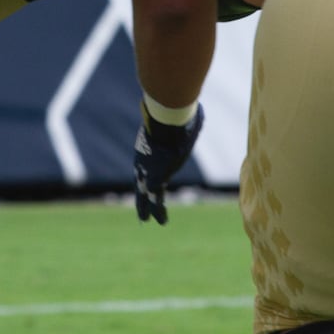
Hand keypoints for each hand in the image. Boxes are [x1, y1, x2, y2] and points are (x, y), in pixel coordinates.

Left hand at [133, 99, 203, 225]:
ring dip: (145, 208)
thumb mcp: (176, 120)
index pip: (144, 162)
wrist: (166, 121)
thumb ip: (183, 120)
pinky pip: (155, 200)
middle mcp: (143, 161)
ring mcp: (146, 171)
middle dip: (140, 194)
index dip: (144, 172)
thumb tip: (195, 111)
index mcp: (147, 147)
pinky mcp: (153, 179)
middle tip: (138, 205)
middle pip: (139, 180)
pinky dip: (157, 212)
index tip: (145, 180)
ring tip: (145, 220)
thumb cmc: (173, 116)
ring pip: (144, 194)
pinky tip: (160, 222)